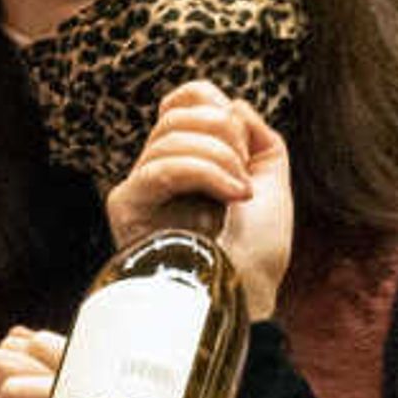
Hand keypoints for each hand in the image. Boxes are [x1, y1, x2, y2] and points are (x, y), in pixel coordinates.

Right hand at [109, 83, 293, 319]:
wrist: (245, 296)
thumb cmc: (258, 252)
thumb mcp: (270, 179)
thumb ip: (254, 135)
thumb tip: (229, 103)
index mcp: (188, 161)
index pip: (182, 101)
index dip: (213, 106)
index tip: (243, 145)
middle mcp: (158, 171)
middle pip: (176, 114)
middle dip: (223, 135)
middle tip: (244, 175)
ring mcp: (140, 188)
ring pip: (169, 136)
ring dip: (220, 158)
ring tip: (241, 194)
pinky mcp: (127, 206)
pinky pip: (160, 167)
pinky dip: (204, 172)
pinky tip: (231, 196)